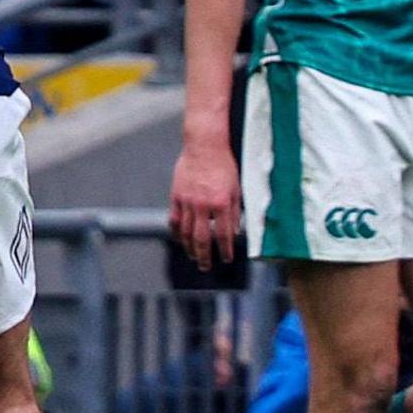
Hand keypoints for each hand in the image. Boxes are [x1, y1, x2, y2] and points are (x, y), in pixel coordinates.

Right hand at [168, 141, 242, 268]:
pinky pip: (175, 219)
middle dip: (204, 256)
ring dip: (189, 247)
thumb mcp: (237, 188)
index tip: (226, 259)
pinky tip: (180, 239)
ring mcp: (187, 201)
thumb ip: (236, 212)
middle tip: (206, 267)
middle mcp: (203, 205)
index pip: (224, 234)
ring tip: (193, 256)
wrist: (205, 146)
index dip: (225, 250)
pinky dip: (177, 232)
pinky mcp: (176, 196)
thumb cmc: (224, 165)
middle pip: (202, 238)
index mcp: (222, 203)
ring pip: (186, 232)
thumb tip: (235, 232)